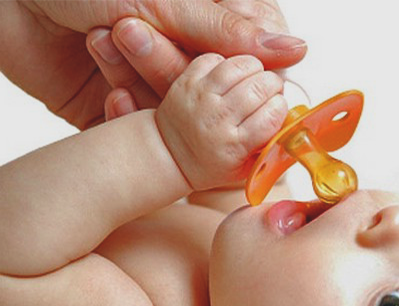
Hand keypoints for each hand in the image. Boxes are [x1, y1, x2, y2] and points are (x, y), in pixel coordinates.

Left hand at [0, 0, 303, 128]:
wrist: (12, 3)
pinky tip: (104, 83)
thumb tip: (297, 51)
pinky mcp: (130, 113)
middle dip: (176, 67)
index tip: (253, 91)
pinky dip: (124, 112)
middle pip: (218, 92)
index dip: (254, 78)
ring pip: (180, 111)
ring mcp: (160, 86)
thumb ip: (229, 31)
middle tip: (138, 32)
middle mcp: (190, 55)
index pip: (256, 60)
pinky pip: (144, 128)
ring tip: (109, 35)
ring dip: (143, 77)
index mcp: (211, 19)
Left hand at [156, 54, 287, 190]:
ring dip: (253, 68)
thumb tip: (296, 125)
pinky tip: (229, 75)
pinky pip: (215, 58)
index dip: (281, 106)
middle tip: (268, 91)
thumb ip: (272, 149)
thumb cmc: (212, 163)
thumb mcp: (246, 169)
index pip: (273, 114)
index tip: (277, 108)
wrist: (169, 154)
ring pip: (240, 66)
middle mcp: (217, 119)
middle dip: (272, 85)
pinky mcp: (187, 81)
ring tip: (253, 78)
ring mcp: (200, 97)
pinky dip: (227, 62)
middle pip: (261, 86)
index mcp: (235, 145)